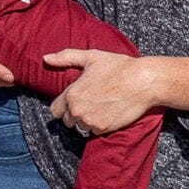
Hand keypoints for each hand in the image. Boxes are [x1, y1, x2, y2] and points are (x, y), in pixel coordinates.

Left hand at [43, 46, 159, 134]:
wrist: (143, 81)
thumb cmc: (118, 67)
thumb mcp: (91, 57)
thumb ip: (65, 57)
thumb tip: (45, 58)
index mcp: (72, 94)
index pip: (55, 110)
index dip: (63, 106)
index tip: (73, 101)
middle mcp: (77, 110)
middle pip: (67, 121)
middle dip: (75, 113)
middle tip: (91, 101)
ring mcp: (90, 121)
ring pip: (81, 127)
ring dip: (87, 120)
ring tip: (101, 105)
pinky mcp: (103, 129)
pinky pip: (94, 131)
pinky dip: (100, 124)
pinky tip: (109, 112)